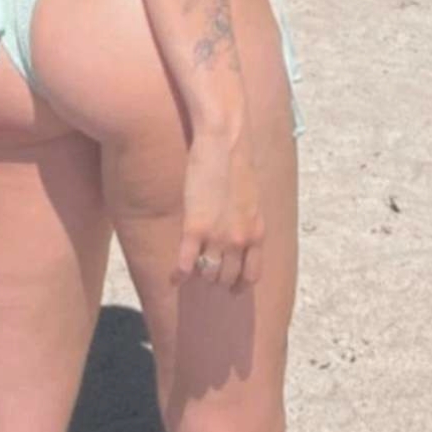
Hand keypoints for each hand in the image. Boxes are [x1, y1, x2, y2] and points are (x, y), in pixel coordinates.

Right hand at [177, 127, 264, 292]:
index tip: (231, 289)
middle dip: (216, 280)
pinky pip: (186, 263)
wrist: (225, 143)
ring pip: (207, 274)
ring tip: (191, 271)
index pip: (251, 275)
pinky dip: (179, 274)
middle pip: (226, 277)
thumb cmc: (237, 164)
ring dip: (199, 275)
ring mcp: (217, 237)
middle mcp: (240, 241)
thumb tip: (238, 236)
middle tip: (206, 275)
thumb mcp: (251, 200)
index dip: (239, 286)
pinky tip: (174, 277)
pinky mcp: (195, 228)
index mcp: (257, 233)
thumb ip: (246, 222)